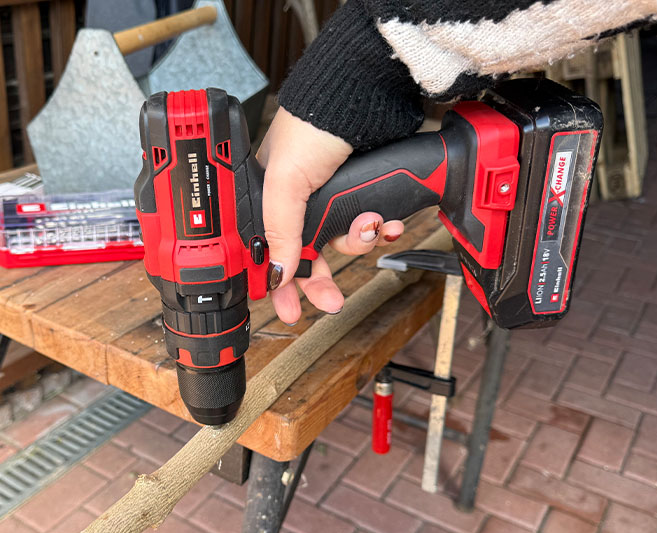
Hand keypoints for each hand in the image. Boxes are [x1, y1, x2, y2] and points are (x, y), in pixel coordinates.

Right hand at [257, 108, 403, 324]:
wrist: (364, 97)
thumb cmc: (313, 126)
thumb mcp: (285, 181)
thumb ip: (279, 230)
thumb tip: (277, 273)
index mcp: (270, 199)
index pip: (269, 253)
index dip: (279, 283)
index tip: (288, 311)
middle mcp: (301, 203)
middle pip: (310, 258)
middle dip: (323, 282)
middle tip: (331, 302)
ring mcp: (335, 199)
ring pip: (346, 245)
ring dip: (360, 242)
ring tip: (370, 224)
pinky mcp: (366, 194)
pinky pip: (373, 228)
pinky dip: (382, 229)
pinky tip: (387, 221)